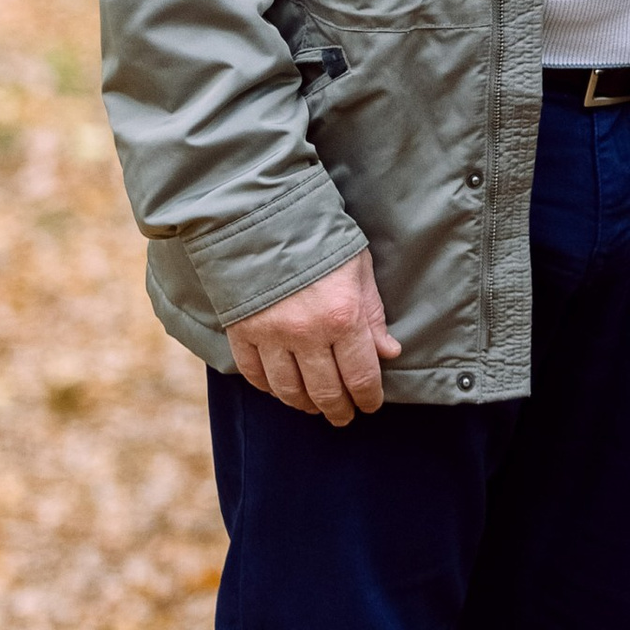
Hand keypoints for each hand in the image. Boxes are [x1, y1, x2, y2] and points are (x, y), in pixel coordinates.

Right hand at [226, 250, 401, 424]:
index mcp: (343, 317)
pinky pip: (254, 375)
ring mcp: (270, 336)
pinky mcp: (241, 332)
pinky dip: (268, 387)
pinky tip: (280, 388)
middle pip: (325, 392)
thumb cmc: (319, 237)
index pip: (361, 377)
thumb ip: (373, 314)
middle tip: (343, 416)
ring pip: (289, 390)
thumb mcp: (358, 268)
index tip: (370, 405)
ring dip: (304, 404)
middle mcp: (307, 334)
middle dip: (339, 409)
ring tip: (313, 406)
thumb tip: (388, 352)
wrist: (262, 214)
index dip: (368, 398)